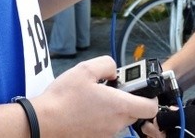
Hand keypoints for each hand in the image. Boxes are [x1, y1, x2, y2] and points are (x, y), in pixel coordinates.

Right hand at [32, 56, 157, 136]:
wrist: (43, 122)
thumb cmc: (63, 98)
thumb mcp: (85, 69)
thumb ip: (107, 64)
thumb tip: (114, 72)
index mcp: (119, 106)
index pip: (151, 107)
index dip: (150, 96)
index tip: (139, 87)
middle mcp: (117, 124)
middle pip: (136, 113)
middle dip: (128, 99)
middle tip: (111, 89)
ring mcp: (106, 135)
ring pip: (120, 121)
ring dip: (114, 110)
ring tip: (95, 99)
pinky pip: (106, 128)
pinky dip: (102, 119)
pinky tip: (86, 111)